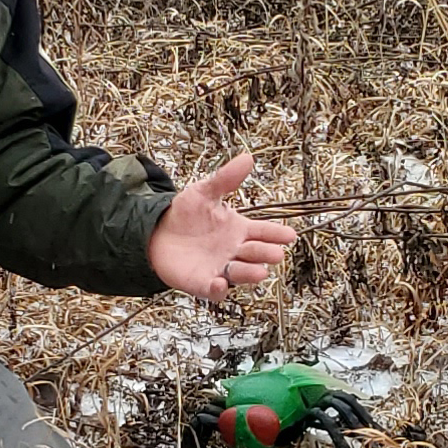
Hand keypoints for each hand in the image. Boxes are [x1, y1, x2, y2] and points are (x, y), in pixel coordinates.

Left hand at [147, 153, 297, 303]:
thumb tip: (247, 157)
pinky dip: (218, 288)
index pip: (264, 232)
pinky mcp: (202, 282)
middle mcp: (235, 251)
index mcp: (240, 230)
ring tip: (260, 272)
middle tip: (277, 254)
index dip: (277, 234)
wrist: (157, 231)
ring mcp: (220, 268)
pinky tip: (220, 283)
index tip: (290, 235)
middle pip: (256, 254)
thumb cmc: (186, 213)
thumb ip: (225, 179)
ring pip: (240, 274)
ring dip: (250, 273)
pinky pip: (214, 289)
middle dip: (266, 254)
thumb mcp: (205, 192)